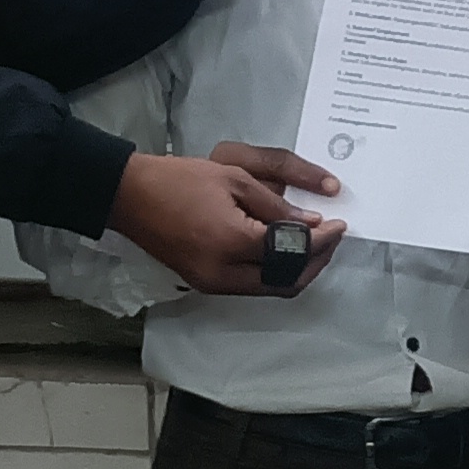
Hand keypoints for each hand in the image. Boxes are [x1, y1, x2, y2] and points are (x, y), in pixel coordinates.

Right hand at [114, 144, 345, 297]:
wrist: (129, 196)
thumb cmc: (180, 179)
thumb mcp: (234, 178)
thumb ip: (277, 205)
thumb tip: (312, 224)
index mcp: (232, 242)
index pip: (292, 251)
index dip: (322, 241)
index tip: (339, 225)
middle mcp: (224, 273)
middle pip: (287, 282)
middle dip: (316, 263)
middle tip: (332, 238)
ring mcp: (213, 284)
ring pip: (271, 289)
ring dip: (297, 271)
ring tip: (314, 243)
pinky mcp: (205, 284)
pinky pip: (252, 286)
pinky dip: (275, 272)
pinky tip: (284, 250)